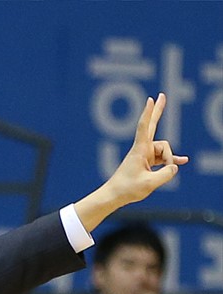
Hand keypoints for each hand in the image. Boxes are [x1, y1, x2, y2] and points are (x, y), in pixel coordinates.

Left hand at [74, 94, 188, 231]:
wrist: (113, 196)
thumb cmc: (127, 189)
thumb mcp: (150, 183)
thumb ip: (167, 174)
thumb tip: (174, 167)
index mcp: (140, 150)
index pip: (145, 128)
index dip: (149, 113)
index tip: (150, 100)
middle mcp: (142, 150)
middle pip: (152, 126)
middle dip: (158, 111)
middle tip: (161, 95)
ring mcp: (144, 156)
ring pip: (164, 152)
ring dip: (169, 161)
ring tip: (169, 170)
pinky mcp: (146, 163)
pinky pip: (162, 159)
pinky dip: (170, 161)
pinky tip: (182, 162)